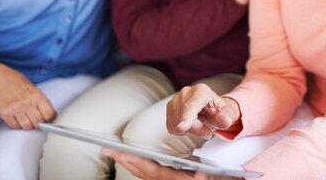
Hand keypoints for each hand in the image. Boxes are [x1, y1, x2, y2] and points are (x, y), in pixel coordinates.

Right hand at [0, 63, 54, 129]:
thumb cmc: (15, 81)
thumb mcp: (33, 87)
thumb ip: (41, 100)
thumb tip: (49, 113)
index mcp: (36, 95)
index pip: (48, 114)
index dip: (50, 118)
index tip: (49, 119)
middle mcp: (27, 103)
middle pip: (38, 122)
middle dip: (40, 123)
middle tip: (38, 120)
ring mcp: (15, 109)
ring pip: (27, 126)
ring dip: (29, 125)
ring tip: (28, 119)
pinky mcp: (5, 114)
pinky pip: (15, 126)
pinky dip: (18, 124)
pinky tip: (18, 118)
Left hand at [102, 148, 242, 179]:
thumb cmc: (220, 179)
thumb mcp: (216, 177)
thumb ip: (208, 176)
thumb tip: (203, 174)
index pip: (151, 169)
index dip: (135, 161)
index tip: (120, 153)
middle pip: (141, 171)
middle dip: (123, 160)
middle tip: (105, 148)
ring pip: (143, 173)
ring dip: (129, 162)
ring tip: (115, 150)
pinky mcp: (170, 179)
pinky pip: (149, 173)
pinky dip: (139, 165)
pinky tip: (133, 158)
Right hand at [166, 84, 241, 138]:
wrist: (213, 111)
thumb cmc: (219, 111)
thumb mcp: (228, 114)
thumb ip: (226, 117)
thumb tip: (223, 121)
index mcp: (201, 91)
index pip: (192, 105)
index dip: (186, 117)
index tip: (181, 128)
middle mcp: (186, 92)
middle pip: (184, 117)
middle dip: (196, 129)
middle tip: (207, 130)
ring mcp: (175, 100)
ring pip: (176, 124)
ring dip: (190, 130)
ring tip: (200, 124)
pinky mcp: (170, 109)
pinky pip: (172, 127)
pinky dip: (183, 131)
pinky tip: (191, 124)